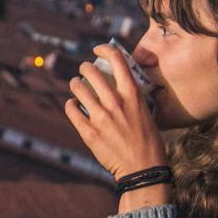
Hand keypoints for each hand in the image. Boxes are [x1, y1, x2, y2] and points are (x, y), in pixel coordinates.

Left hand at [64, 44, 166, 178]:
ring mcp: (101, 117)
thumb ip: (130, 97)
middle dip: (84, 68)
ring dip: (74, 84)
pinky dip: (70, 105)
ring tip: (75, 85)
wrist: (143, 168)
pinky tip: (73, 105)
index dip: (104, 50)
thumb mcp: (145, 112)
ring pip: (77, 88)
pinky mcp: (89, 132)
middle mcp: (115, 102)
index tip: (97, 49)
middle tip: (83, 71)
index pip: (117, 60)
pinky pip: (71, 109)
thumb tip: (118, 84)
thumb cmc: (147, 140)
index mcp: (132, 94)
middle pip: (91, 72)